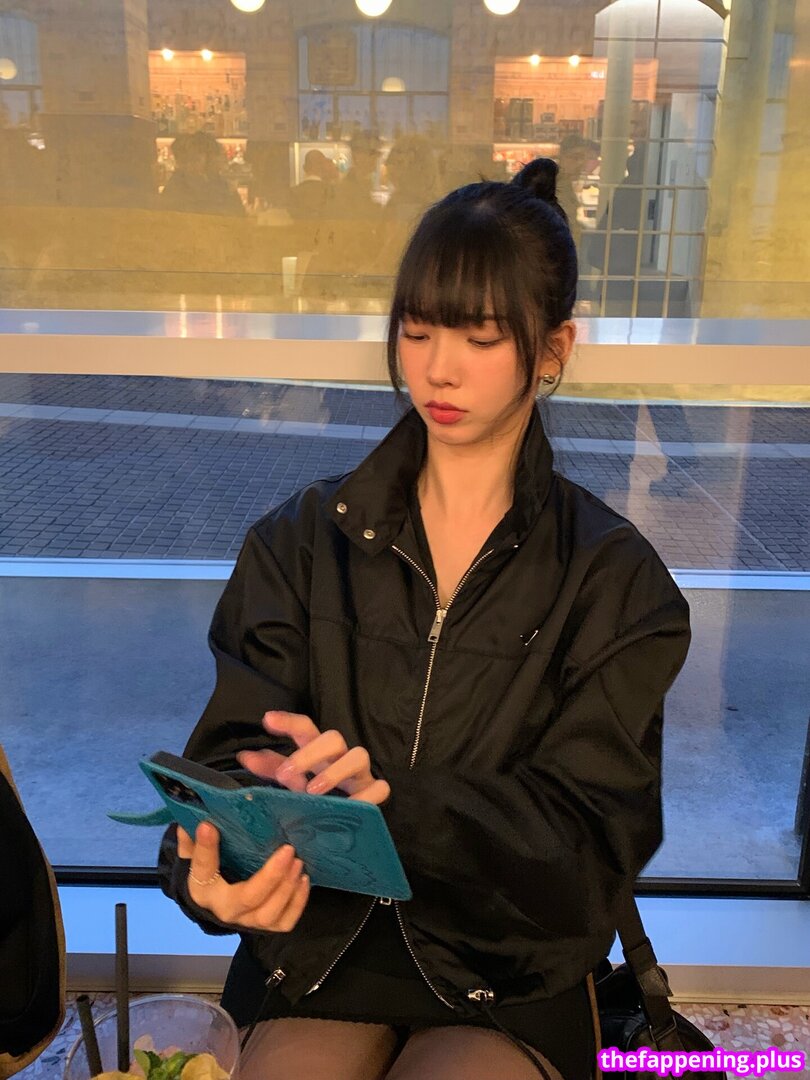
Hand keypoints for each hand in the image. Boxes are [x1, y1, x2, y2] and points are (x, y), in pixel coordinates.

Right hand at [176, 821, 309, 930]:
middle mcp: (224, 909)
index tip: (208, 826)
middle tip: (287, 849)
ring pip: (269, 913)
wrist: (218, 903)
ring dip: (287, 887)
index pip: (202, 868)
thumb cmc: (211, 871)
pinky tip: (303, 879)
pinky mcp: (267, 926)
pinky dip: (298, 902)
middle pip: (248, 898)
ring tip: (297, 861)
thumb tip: (191, 821)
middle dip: (271, 876)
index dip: (205, 848)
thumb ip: (192, 839)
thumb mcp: (195, 854)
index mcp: (203, 888)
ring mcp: (248, 921)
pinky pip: (285, 921)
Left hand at [238, 710, 390, 805]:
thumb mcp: (294, 782)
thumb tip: (245, 756)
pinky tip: (348, 807)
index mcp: (319, 751)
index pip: (306, 728)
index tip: (267, 720)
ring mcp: (361, 773)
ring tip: (313, 790)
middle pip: (333, 738)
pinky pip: (379, 788)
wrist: (348, 820)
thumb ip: (272, 769)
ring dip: (336, 771)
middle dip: (309, 753)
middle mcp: (341, 756)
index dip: (288, 721)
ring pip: (359, 756)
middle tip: (285, 774)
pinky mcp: (376, 791)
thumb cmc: (319, 795)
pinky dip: (366, 795)